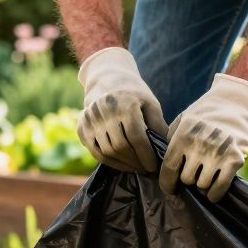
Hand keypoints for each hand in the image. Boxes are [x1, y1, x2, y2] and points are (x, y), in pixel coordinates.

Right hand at [77, 47, 167, 171]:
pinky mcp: (81, 126)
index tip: (153, 166)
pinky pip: (95, 152)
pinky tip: (122, 164)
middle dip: (135, 162)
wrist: (107, 79)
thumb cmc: (134, 93)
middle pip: (120, 146)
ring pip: (107, 151)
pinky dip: (109, 162)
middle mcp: (105, 111)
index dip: (145, 155)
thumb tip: (166, 150)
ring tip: (135, 167)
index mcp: (125, 103)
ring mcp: (90, 119)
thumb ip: (158, 126)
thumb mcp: (150, 104)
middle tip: (145, 169)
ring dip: (123, 164)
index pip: (136, 137)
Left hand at [160, 74, 247, 201]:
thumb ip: (171, 139)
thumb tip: (158, 162)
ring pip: (202, 185)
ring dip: (202, 186)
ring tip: (205, 177)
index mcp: (184, 135)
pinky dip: (215, 194)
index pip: (169, 168)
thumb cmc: (206, 114)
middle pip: (186, 179)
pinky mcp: (235, 159)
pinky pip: (219, 187)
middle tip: (193, 174)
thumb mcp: (183, 120)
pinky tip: (213, 192)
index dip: (167, 183)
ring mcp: (218, 153)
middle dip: (188, 180)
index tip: (169, 189)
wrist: (236, 103)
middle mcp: (199, 145)